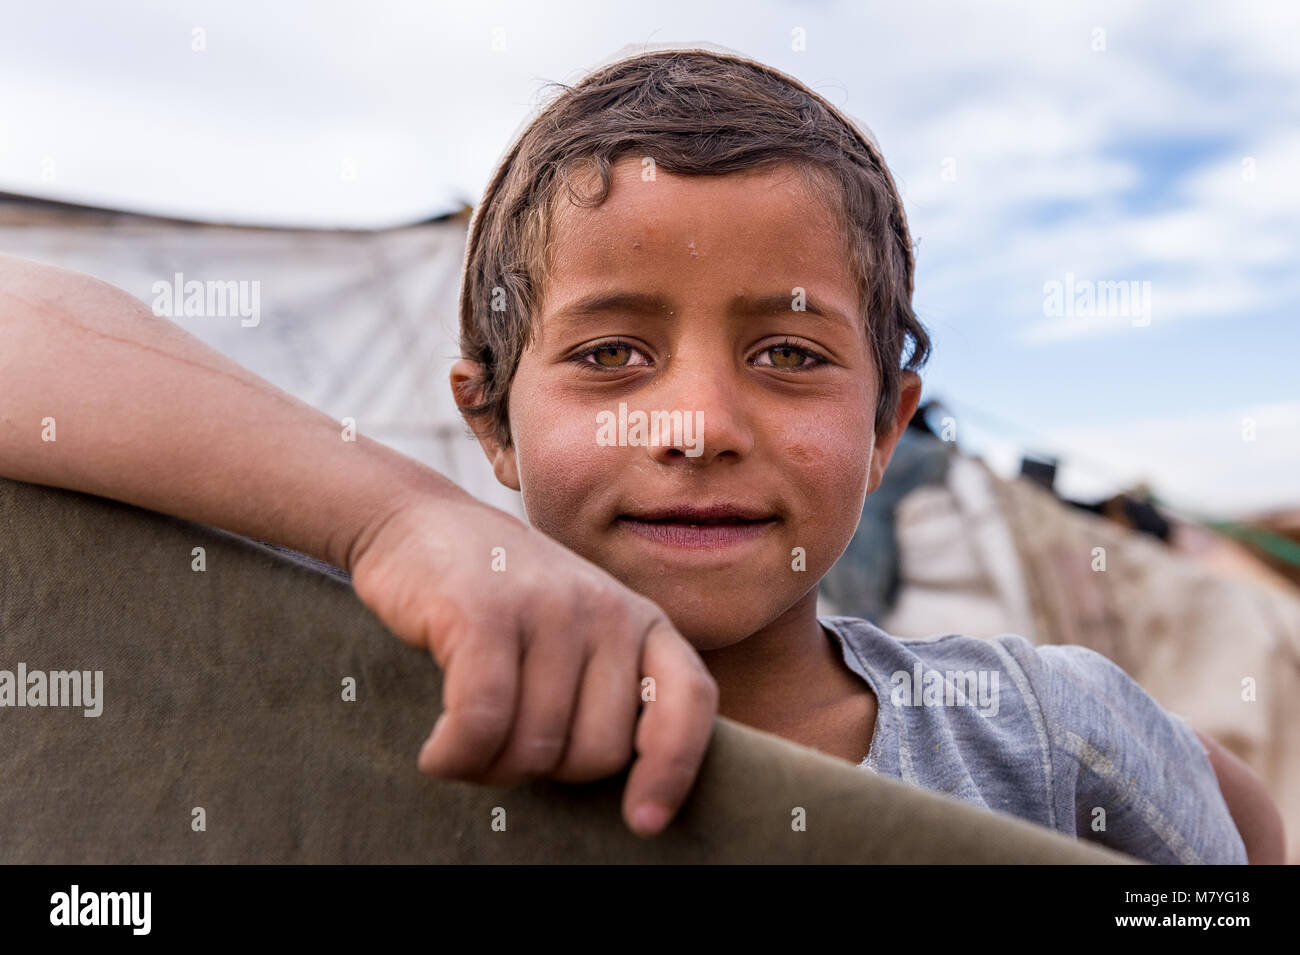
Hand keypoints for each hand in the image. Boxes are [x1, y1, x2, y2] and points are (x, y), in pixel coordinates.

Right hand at [348, 492, 717, 836]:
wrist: (419, 522)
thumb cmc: (502, 598)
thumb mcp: (576, 630)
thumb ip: (608, 686)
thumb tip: (634, 793)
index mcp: (640, 620)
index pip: (689, 701)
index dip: (673, 769)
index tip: (643, 823)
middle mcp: (605, 609)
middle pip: (599, 751)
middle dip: (547, 773)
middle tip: (504, 750)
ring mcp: (546, 607)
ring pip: (536, 747)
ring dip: (490, 769)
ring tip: (463, 745)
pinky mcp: (482, 612)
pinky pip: (481, 723)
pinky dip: (455, 757)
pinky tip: (438, 755)